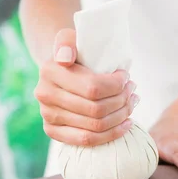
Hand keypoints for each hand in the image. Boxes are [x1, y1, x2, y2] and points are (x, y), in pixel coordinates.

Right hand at [34, 28, 138, 145]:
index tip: (126, 77)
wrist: (59, 70)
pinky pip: (87, 140)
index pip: (94, 88)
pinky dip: (112, 134)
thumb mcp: (71, 38)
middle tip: (132, 91)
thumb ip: (67, 40)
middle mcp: (45, 95)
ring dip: (122, 116)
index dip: (117, 86)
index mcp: (49, 71)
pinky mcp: (52, 131)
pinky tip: (126, 124)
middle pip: (97, 109)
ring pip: (96, 126)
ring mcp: (48, 115)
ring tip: (132, 103)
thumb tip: (65, 58)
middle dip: (122, 101)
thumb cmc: (75, 53)